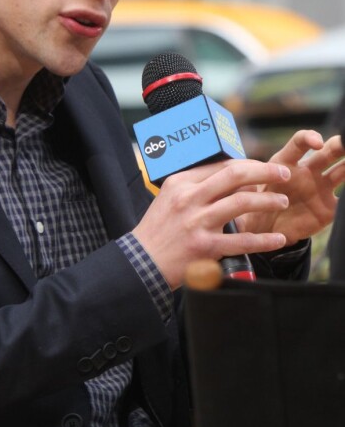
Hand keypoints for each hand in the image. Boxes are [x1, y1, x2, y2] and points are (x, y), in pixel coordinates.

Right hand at [132, 158, 292, 288]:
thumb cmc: (158, 230)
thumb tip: (234, 178)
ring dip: (268, 200)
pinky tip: (278, 239)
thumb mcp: (170, 199)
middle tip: (284, 173)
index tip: (264, 167)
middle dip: (266, 171)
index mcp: (180, 183)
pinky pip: (241, 240)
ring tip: (282, 201)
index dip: (249, 164)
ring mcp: (197, 222)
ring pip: (242, 202)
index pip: (221, 165)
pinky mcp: (204, 247)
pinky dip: (264, 240)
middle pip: (235, 175)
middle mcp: (189, 198)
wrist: (142, 262)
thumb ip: (197, 187)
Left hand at [239, 130, 344, 244]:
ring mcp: (321, 188)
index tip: (316, 143)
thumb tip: (220, 177)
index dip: (309, 138)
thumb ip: (240, 186)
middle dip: (339, 145)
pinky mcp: (329, 208)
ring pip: (341, 171)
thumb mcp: (242, 194)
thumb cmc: (251, 205)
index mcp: (286, 163)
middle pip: (327, 152)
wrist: (262, 232)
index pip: (299, 143)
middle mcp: (307, 171)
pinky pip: (344, 202)